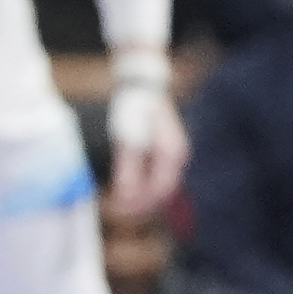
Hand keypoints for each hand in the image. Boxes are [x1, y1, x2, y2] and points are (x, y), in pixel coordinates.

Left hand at [106, 85, 188, 214]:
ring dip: (140, 194)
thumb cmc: (133, 109)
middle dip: (139, 203)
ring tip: (118, 199)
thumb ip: (128, 169)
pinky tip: (124, 183)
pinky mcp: (162, 147)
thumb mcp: (127, 139)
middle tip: (115, 209)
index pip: (160, 190)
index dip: (139, 204)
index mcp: (172, 154)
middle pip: (161, 190)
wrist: (139, 83)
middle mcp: (177, 155)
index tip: (117, 210)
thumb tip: (126, 196)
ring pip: (158, 182)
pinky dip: (140, 182)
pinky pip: (154, 173)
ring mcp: (171, 151)